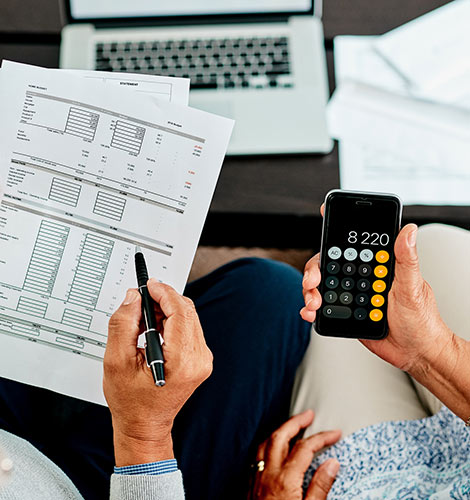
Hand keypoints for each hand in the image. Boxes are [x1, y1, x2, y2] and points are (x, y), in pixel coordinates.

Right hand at [103, 279, 212, 465]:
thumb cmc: (131, 402)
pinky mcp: (200, 359)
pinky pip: (189, 328)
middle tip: (141, 300)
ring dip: (167, 310)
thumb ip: (124, 324)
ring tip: (144, 318)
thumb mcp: (117, 361)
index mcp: (182, 361)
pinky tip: (155, 329)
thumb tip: (133, 298)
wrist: (145, 426)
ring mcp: (203, 360)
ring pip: (189, 317)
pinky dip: (172, 322)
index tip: (149, 285)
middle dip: (164, 300)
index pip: (180, 312)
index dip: (164, 293)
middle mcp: (198, 359)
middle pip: (187, 311)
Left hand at [251, 410, 340, 499]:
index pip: (305, 448)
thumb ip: (320, 486)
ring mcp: (256, 477)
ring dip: (280, 430)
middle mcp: (268, 473)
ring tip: (291, 425)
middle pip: (280, 436)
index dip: (322, 437)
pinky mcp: (249, 484)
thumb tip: (332, 464)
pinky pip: (257, 455)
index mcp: (285, 479)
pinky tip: (274, 447)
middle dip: (295, 422)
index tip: (334, 434)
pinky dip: (267, 444)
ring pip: (265, 442)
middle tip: (308, 415)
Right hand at [301, 205, 453, 373]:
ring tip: (313, 303)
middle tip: (314, 281)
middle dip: (315, 270)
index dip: (338, 229)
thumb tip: (408, 230)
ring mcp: (351, 295)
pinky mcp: (344, 313)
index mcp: (378, 266)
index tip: (325, 215)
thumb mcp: (413, 287)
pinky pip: (323, 307)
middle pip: (329, 264)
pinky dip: (311, 308)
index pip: (354, 244)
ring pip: (322, 285)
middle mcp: (362, 277)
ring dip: (311, 291)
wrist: (415, 352)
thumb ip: (406, 260)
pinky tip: (310, 312)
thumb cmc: (421, 320)